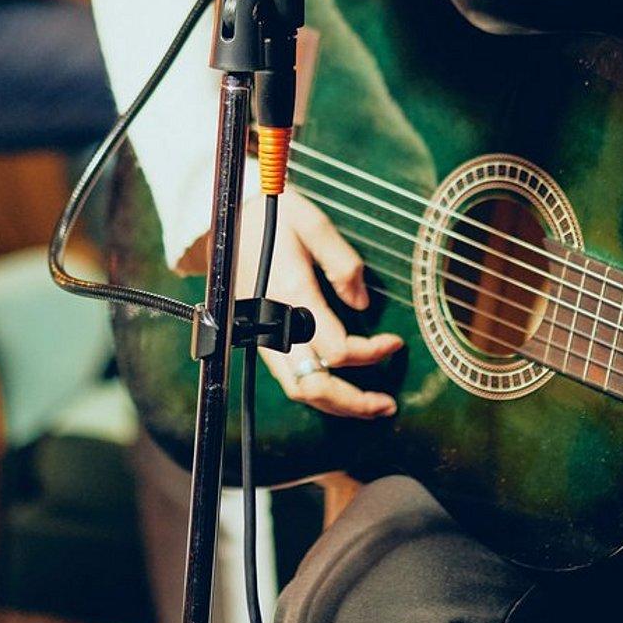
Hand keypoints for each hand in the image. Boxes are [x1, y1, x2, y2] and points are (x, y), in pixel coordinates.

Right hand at [245, 191, 402, 419]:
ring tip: (369, 406)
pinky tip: (341, 388)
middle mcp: (274, 323)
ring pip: (299, 389)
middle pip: (314, 386)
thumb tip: (362, 304)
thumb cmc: (271, 216)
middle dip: (353, 402)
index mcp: (291, 295)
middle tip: (388, 405)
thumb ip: (342, 262)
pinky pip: (289, 378)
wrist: (226, 221)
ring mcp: (263, 335)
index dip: (371, 353)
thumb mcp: (312, 222)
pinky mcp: (260, 337)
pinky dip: (318, 391)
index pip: (337, 350)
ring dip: (335, 404)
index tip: (395, 343)